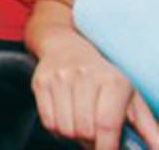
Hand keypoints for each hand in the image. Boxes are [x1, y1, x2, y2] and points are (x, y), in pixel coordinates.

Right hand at [33, 39, 158, 149]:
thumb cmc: (104, 79)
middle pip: (84, 130)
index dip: (107, 147)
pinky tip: (65, 119)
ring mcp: (60, 78)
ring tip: (80, 126)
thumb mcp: (130, 98)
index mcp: (113, 81)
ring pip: (65, 128)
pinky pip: (48, 122)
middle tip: (95, 136)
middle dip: (91, 142)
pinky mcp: (41, 82)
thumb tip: (158, 149)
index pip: (107, 124)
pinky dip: (57, 130)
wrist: (66, 48)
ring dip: (73, 136)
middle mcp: (84, 76)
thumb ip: (148, 128)